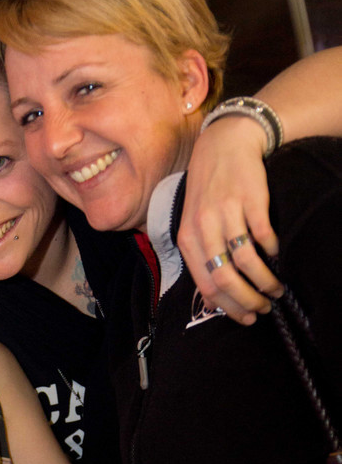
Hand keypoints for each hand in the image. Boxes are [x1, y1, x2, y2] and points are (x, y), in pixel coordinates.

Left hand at [178, 117, 283, 324]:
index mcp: (187, 239)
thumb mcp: (193, 224)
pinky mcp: (249, 199)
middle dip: (247, 300)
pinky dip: (272, 250)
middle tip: (264, 308)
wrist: (223, 144)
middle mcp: (203, 227)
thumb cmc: (208, 190)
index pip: (206, 285)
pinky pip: (263, 234)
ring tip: (276, 288)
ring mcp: (226, 213)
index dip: (228, 308)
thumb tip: (210, 301)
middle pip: (225, 278)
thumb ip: (200, 259)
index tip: (246, 318)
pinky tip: (276, 255)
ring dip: (264, 281)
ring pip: (245, 260)